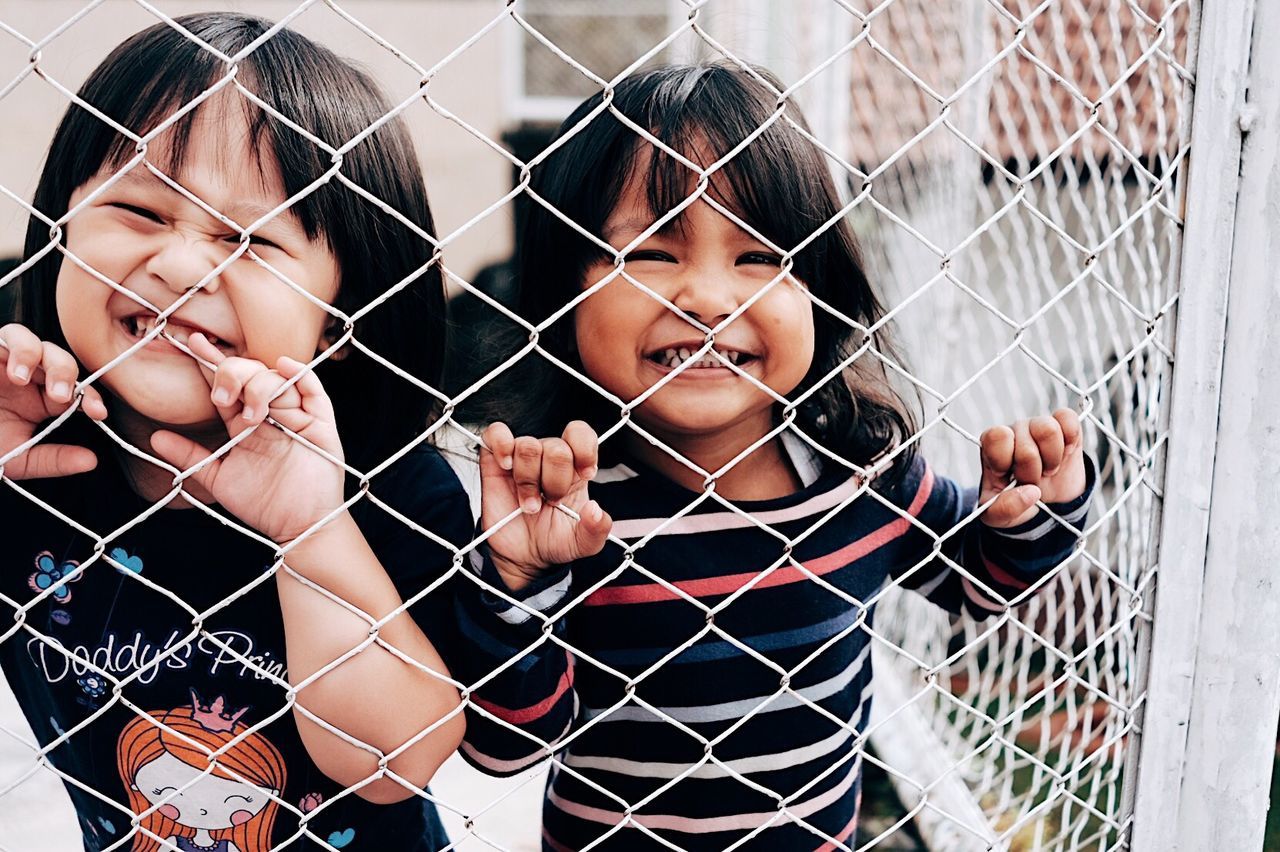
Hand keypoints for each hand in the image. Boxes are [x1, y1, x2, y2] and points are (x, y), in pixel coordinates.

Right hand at [0, 324, 107, 479]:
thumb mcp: (17, 458)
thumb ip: (52, 460)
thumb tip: (90, 461)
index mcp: (42, 400)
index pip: (77, 390)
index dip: (91, 398)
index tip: (98, 413)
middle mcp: (29, 377)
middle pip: (61, 361)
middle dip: (66, 374)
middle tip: (59, 396)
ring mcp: (6, 361)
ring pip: (34, 342)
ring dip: (35, 356)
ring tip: (22, 379)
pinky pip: (7, 336)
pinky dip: (15, 348)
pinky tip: (13, 373)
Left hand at [148, 334, 344, 541]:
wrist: (297, 527)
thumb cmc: (261, 505)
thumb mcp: (218, 478)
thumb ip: (189, 456)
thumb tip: (154, 437)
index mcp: (243, 423)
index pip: (225, 384)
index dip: (207, 361)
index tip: (187, 341)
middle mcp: (269, 414)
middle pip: (250, 373)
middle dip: (231, 373)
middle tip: (221, 395)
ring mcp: (295, 416)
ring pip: (276, 378)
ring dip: (258, 386)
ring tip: (250, 415)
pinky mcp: (320, 424)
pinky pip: (313, 390)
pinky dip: (300, 374)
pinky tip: (284, 366)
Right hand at [479, 420, 611, 591]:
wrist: (523, 558)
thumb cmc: (553, 541)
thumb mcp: (583, 543)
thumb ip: (597, 529)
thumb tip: (594, 509)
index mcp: (575, 468)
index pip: (581, 435)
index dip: (584, 451)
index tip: (584, 475)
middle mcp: (548, 458)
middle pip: (557, 448)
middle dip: (555, 482)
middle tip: (550, 502)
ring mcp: (521, 458)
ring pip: (528, 447)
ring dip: (528, 481)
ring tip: (528, 504)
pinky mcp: (494, 461)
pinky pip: (496, 433)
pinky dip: (501, 446)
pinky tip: (506, 467)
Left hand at [978, 408, 1086, 528]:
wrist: (1047, 503)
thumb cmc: (1017, 502)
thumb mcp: (999, 516)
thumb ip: (1005, 508)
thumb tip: (1031, 492)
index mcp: (992, 446)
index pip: (996, 436)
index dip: (1005, 461)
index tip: (1006, 477)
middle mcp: (1014, 430)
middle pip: (1026, 448)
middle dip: (1032, 473)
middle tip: (1031, 479)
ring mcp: (1039, 425)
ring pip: (1048, 429)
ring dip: (1052, 459)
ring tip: (1048, 469)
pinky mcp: (1064, 425)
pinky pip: (1067, 418)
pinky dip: (1070, 440)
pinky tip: (1065, 454)